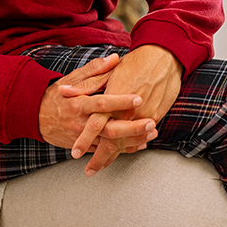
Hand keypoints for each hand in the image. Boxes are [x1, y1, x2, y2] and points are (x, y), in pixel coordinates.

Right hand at [38, 52, 157, 156]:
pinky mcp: (83, 147)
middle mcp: (80, 123)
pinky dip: (124, 149)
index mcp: (77, 103)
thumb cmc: (56, 95)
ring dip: (133, 140)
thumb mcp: (72, 79)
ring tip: (152, 134)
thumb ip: (94, 70)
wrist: (35, 117)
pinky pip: (105, 151)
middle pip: (108, 129)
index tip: (138, 97)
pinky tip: (140, 144)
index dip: (119, 101)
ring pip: (110, 144)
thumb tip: (115, 58)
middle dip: (132, 128)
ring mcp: (82, 137)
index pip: (101, 103)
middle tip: (151, 122)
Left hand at [76, 44, 181, 176]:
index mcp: (112, 97)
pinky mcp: (154, 117)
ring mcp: (141, 116)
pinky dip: (130, 147)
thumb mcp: (108, 71)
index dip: (85, 139)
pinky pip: (139, 137)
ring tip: (101, 167)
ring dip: (113, 156)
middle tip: (89, 169)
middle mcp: (126, 110)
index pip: (95, 124)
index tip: (76, 152)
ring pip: (124, 142)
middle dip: (99, 157)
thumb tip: (63, 90)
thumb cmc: (134, 63)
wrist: (163, 57)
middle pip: (110, 139)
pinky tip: (123, 153)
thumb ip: (86, 83)